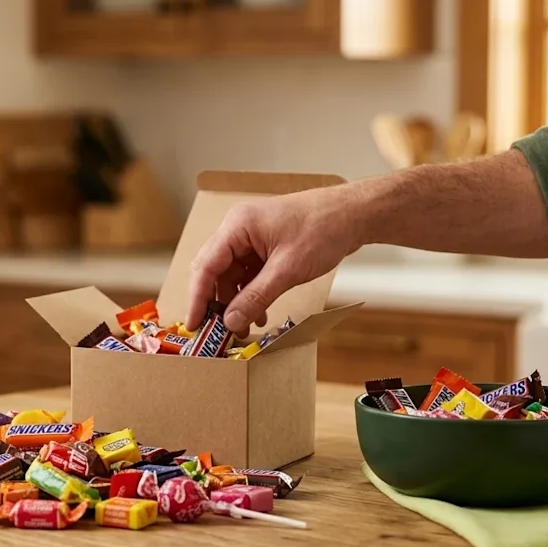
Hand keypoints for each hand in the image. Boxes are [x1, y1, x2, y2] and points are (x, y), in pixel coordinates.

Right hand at [186, 186, 361, 333]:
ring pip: (231, 276)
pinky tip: (259, 314)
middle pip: (214, 271)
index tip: (193, 325)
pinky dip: (251, 295)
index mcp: (237, 226)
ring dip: (236, 302)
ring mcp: (251, 238)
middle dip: (216, 303)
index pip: (205, 266)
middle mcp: (238, 230)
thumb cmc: (322, 229)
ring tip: (244, 328)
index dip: (197, 298)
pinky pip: (248, 274)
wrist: (353, 214)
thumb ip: (256, 297)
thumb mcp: (287, 270)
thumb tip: (230, 322)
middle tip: (216, 332)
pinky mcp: (264, 247)